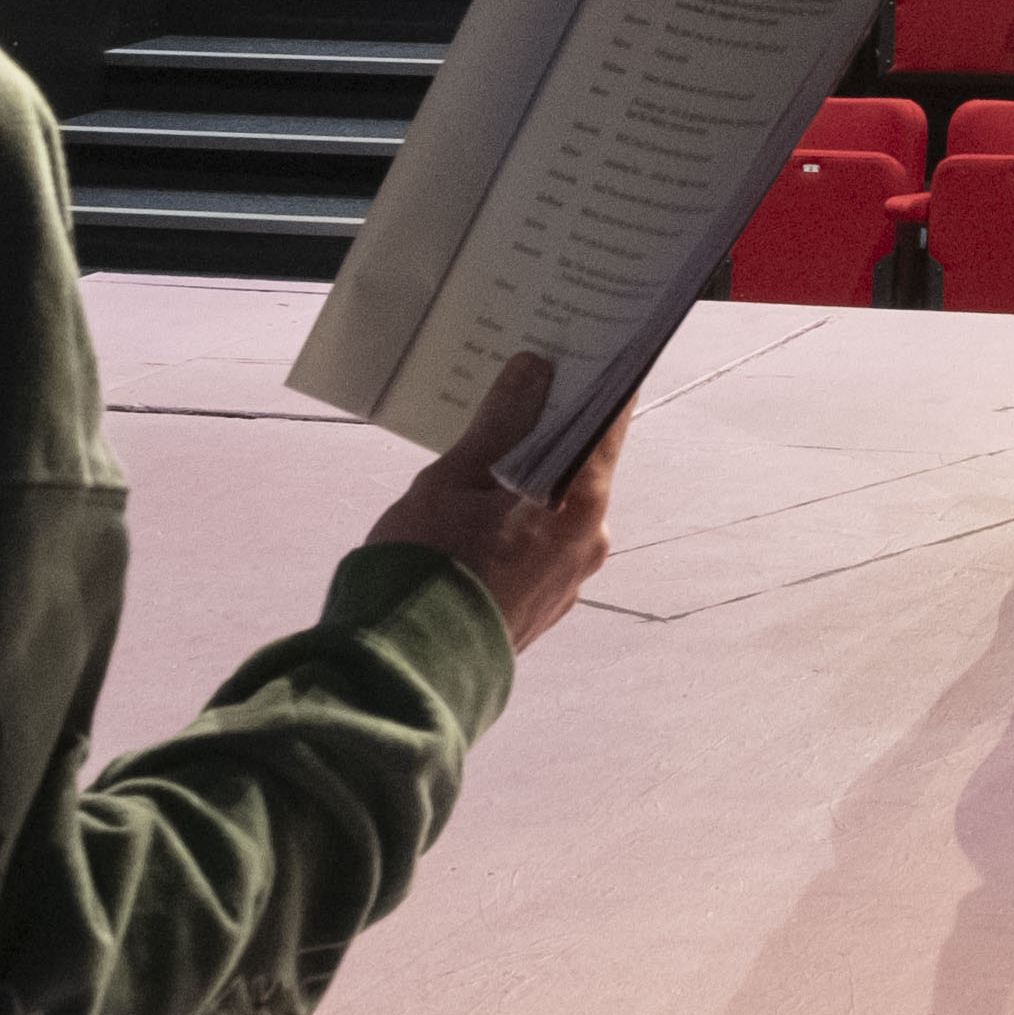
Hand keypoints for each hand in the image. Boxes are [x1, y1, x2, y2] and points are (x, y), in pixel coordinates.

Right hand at [370, 351, 629, 653]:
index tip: (587, 341)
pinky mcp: (541, 605)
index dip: (601, 378)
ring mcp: (568, 579)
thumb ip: (499, 425)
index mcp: (580, 504)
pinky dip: (519, 516)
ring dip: (531, 474)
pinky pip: (540, 542)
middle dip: (554, 424)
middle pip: (583, 463)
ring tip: (487, 442)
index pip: (610, 421)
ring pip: (557, 505)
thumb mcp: (453, 482)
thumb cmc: (426, 569)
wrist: (403, 673)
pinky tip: (479, 504)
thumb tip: (534, 371)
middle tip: (521, 381)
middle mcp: (590, 541)